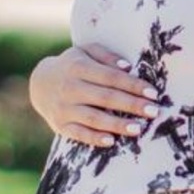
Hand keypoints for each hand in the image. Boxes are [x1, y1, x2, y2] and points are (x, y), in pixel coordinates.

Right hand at [29, 43, 164, 147]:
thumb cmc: (72, 66)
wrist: (40, 83)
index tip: (153, 93)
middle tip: (153, 111)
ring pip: (94, 118)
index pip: (111, 77)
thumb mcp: (85, 52)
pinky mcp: (60, 125)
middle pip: (106, 98)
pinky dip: (94, 138)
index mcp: (78, 67)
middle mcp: (70, 88)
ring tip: (138, 129)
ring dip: (117, 124)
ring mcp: (64, 108)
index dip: (133, 85)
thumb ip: (106, 56)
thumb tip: (128, 67)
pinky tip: (111, 141)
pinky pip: (79, 134)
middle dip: (131, 105)